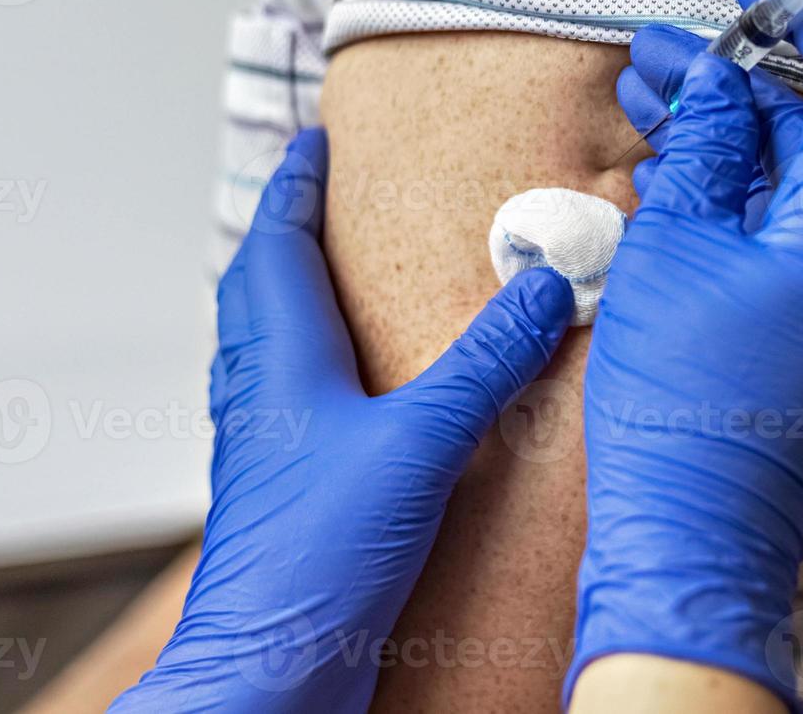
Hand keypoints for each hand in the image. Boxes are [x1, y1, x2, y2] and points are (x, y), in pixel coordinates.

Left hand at [112, 128, 573, 712]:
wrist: (267, 667)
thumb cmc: (315, 557)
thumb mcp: (420, 444)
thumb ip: (484, 363)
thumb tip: (541, 285)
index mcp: (280, 358)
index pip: (276, 242)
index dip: (295, 185)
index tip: (313, 140)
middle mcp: (262, 391)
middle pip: (260, 284)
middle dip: (288, 229)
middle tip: (321, 194)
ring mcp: (268, 442)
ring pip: (268, 341)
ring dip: (293, 293)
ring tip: (336, 275)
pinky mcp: (287, 487)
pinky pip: (290, 396)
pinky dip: (315, 362)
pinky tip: (356, 390)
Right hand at [569, 0, 802, 706]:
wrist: (693, 536)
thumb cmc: (682, 401)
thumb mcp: (675, 248)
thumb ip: (706, 146)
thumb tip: (717, 82)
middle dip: (738, 84)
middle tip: (659, 55)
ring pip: (793, 187)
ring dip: (726, 142)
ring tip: (645, 102)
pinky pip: (786, 240)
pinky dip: (734, 203)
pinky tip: (667, 176)